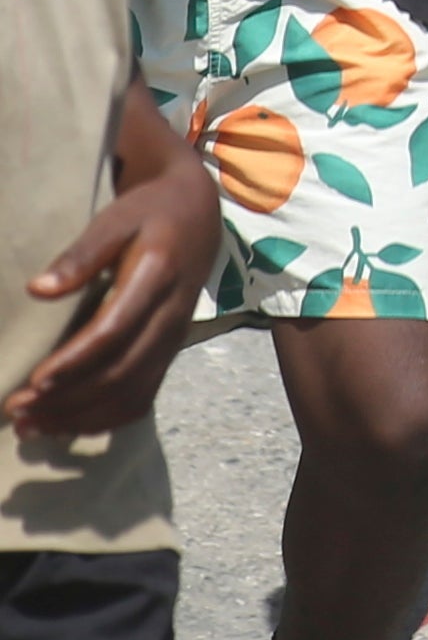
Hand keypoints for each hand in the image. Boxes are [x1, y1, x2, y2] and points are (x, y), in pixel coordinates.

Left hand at [5, 143, 213, 439]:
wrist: (198, 215)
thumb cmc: (148, 213)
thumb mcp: (115, 218)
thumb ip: (81, 254)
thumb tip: (37, 290)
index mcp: (158, 277)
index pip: (114, 331)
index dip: (74, 361)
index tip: (33, 381)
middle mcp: (171, 315)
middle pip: (121, 371)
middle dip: (66, 398)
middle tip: (17, 409)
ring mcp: (174, 337)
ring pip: (131, 393)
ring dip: (79, 417)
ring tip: (31, 426)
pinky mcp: (170, 350)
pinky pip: (142, 397)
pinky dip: (104, 419)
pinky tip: (66, 424)